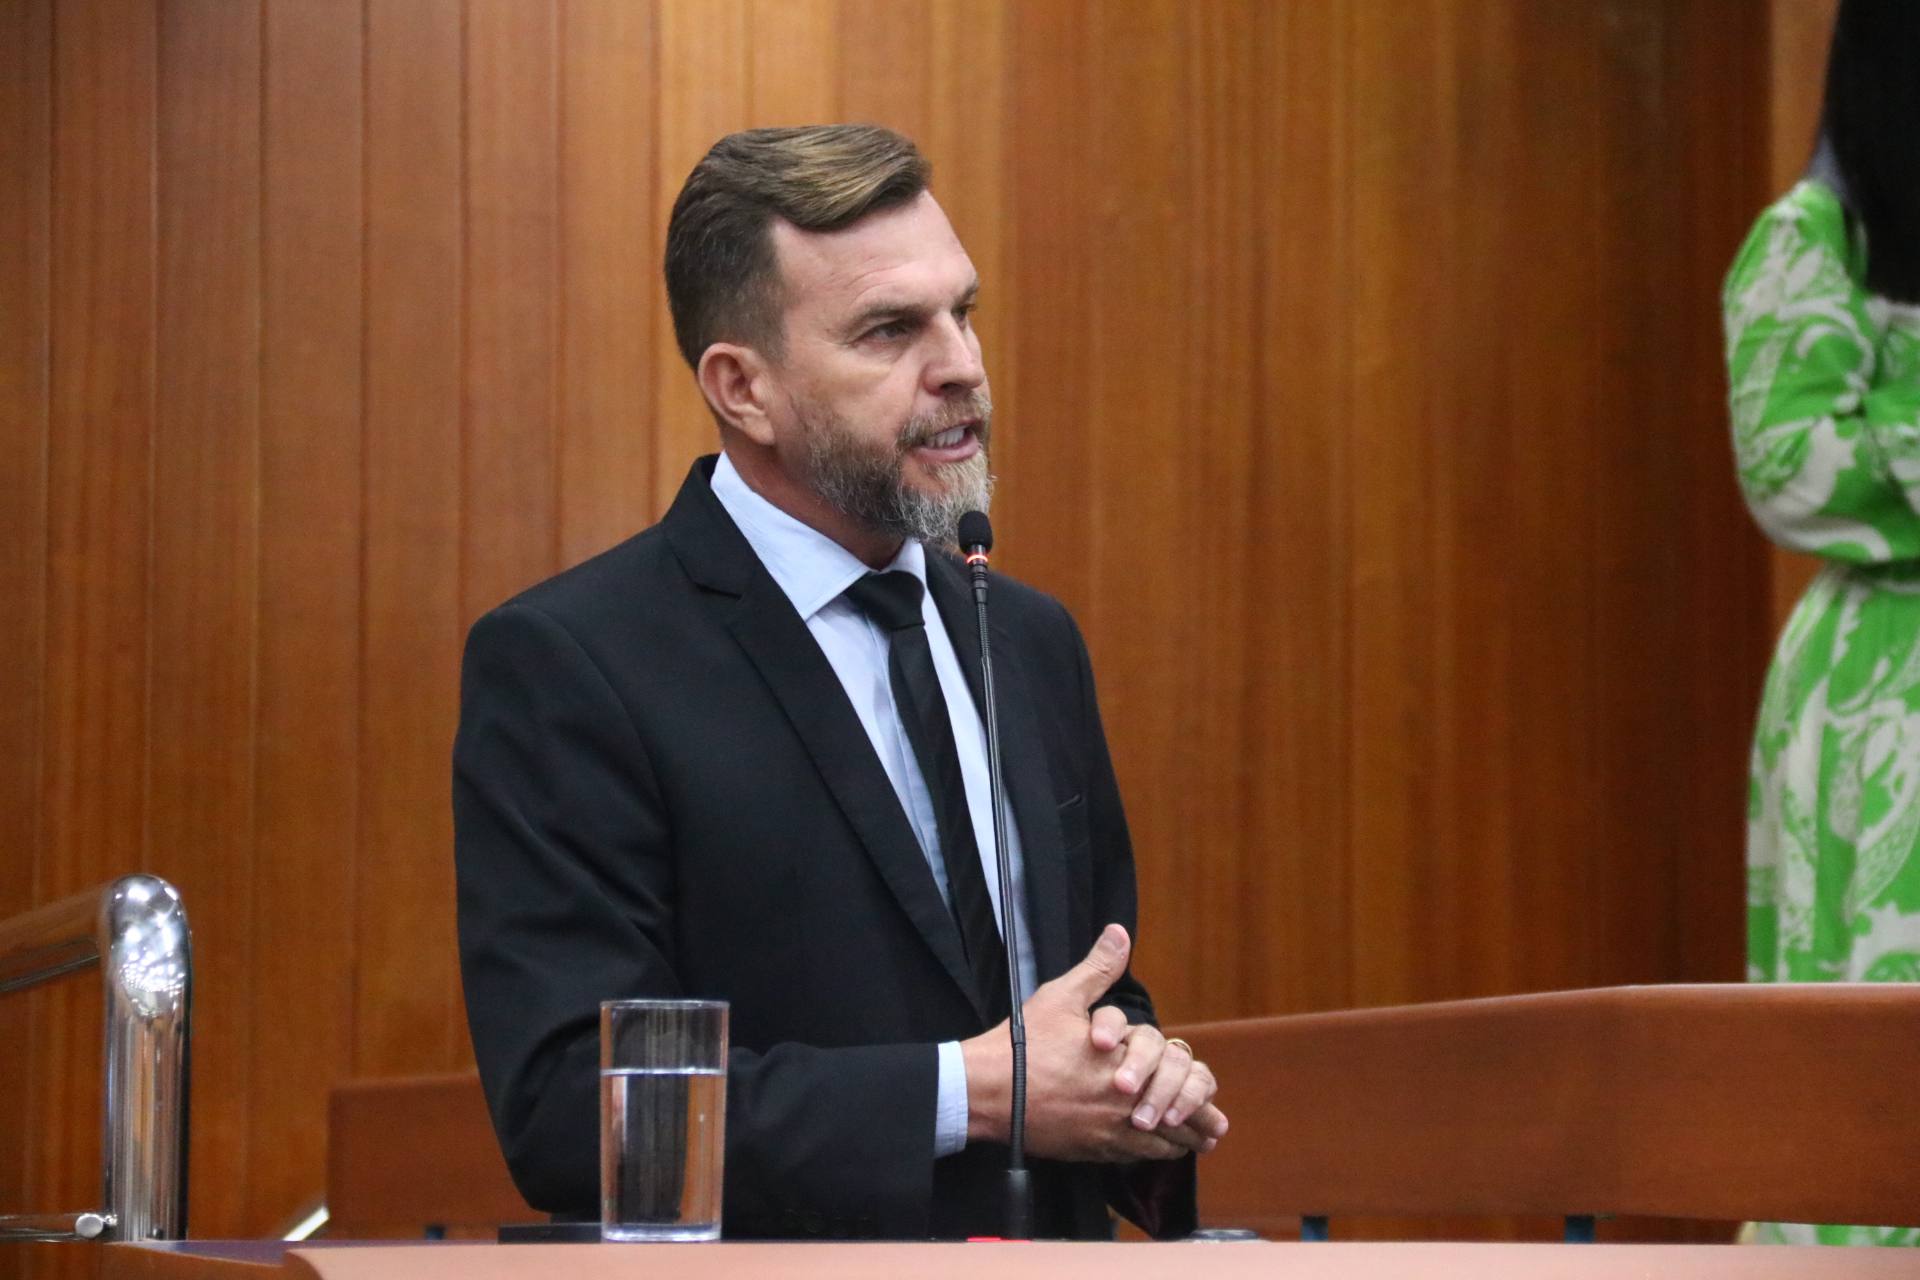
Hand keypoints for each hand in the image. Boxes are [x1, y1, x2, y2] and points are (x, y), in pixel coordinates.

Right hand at [960, 924, 1226, 1162]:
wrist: (990, 1090)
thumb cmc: (1024, 1044)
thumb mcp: (1063, 997)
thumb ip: (1098, 970)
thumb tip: (1119, 933)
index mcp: (1125, 1060)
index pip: (1175, 1073)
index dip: (1193, 1083)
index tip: (1202, 1085)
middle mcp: (1124, 1099)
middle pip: (1178, 1114)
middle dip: (1200, 1120)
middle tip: (1215, 1128)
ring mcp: (1109, 1128)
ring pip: (1161, 1141)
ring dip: (1184, 1142)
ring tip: (1200, 1144)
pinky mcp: (1092, 1149)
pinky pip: (1136, 1158)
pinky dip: (1154, 1155)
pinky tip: (1159, 1153)